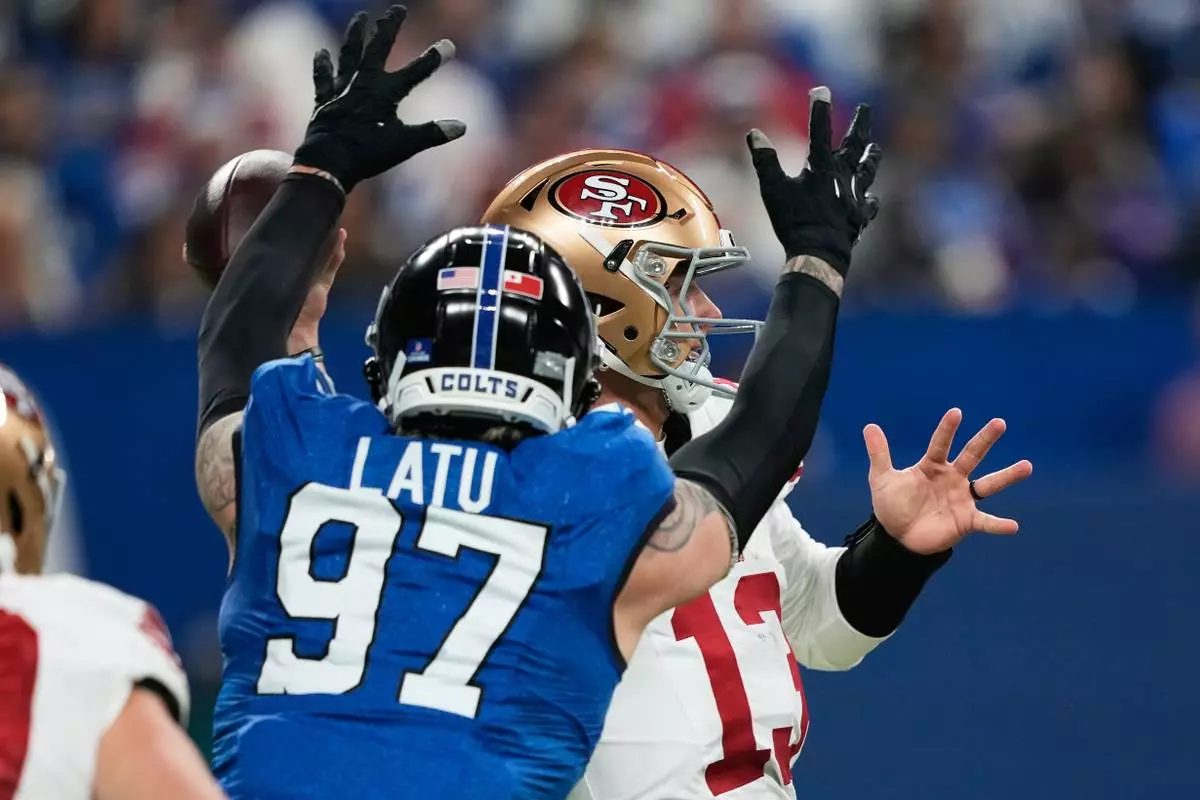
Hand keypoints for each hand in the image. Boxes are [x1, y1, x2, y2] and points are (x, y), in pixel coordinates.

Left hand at [293, 5, 464, 191]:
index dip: (434, 58)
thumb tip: (462, 127)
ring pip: (349, 53)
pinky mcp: (325, 99)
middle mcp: (364, 83)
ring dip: (355, 34)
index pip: (417, 71)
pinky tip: (322, 53)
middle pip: (378, 48)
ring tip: (361, 17)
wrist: (329, 160)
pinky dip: (323, 66)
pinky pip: (324, 77)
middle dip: (389, 27)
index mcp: (386, 92)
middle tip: (397, 9)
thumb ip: (433, 133)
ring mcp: (343, 88)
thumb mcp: (406, 145)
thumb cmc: (369, 153)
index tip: (449, 45)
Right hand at [746, 86, 881, 275]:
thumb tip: (754, 133)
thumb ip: (765, 160)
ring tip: (876, 147)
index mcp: (821, 166)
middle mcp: (842, 176)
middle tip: (866, 109)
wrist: (819, 253)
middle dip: (860, 125)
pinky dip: (869, 198)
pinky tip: (871, 197)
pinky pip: (868, 203)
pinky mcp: (860, 216)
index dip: (820, 109)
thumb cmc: (794, 221)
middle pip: (854, 145)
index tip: (822, 90)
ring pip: (867, 170)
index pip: (820, 131)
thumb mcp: (773, 189)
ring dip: (871, 156)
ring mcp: (854, 195)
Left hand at [863, 408, 1032, 554]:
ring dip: (1007, 476)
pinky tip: (1013, 526)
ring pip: (989, 484)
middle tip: (1000, 422)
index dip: (947, 429)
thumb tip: (869, 425)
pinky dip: (998, 525)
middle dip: (985, 439)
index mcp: (932, 466)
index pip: (940, 444)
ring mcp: (962, 499)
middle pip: (972, 455)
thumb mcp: (882, 479)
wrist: (898, 538)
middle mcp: (952, 478)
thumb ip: (879, 453)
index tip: (956, 413)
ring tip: (1027, 466)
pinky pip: (985, 522)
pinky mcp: (966, 520)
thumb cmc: (892, 506)